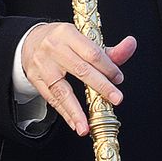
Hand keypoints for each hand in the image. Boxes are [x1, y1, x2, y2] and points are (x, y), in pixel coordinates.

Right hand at [20, 23, 136, 136]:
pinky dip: (65, 113)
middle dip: (100, 86)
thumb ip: (107, 49)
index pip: (91, 52)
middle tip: (116, 98)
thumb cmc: (62, 41)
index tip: (119, 78)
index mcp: (68, 34)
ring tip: (86, 127)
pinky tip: (76, 124)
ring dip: (75, 110)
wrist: (30, 42)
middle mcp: (54, 48)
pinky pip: (52, 100)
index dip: (108, 66)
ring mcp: (43, 66)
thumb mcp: (82, 38)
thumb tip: (130, 45)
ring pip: (62, 90)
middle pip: (80, 70)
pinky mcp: (36, 80)